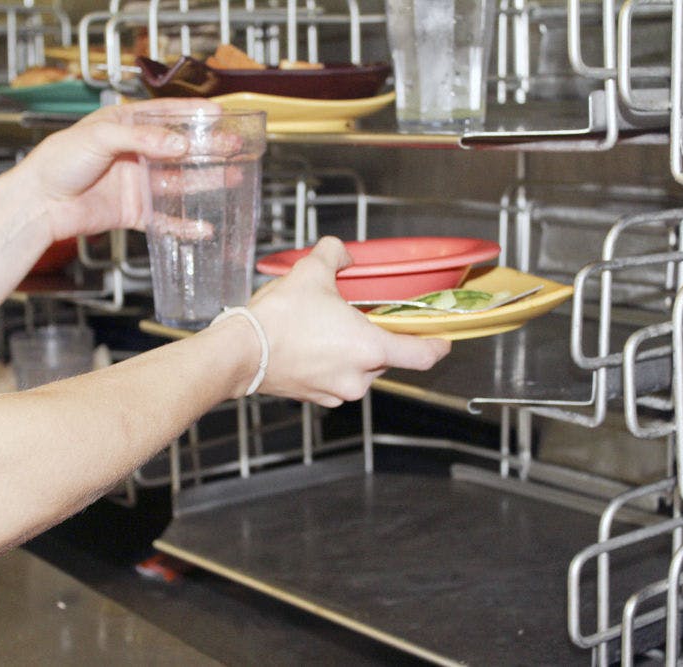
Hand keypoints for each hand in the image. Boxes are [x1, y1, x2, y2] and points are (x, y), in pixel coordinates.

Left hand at [18, 98, 219, 241]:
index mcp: (124, 126)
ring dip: (206, 182)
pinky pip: (164, 219)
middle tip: (235, 146)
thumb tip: (180, 143)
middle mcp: (134, 153)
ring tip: (233, 177)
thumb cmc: (57, 162)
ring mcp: (135, 184)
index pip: (166, 114)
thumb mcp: (99, 138)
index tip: (219, 112)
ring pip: (178, 182)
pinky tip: (203, 226)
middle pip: (179, 149)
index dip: (193, 112)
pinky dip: (184, 224)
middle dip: (209, 148)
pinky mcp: (133, 212)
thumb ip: (142, 138)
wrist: (39, 204)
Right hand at [248, 237, 450, 406]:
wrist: (240, 353)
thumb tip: (341, 251)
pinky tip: (313, 345)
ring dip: (353, 352)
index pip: (422, 355)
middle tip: (363, 318)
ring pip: (360, 370)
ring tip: (329, 329)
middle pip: (386, 359)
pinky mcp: (316, 398)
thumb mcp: (311, 272)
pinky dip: (332, 364)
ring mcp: (337, 392)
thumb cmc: (279, 319)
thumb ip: (334, 254)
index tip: (442, 339)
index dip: (437, 345)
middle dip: (378, 338)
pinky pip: (336, 380)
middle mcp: (359, 378)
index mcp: (370, 349)